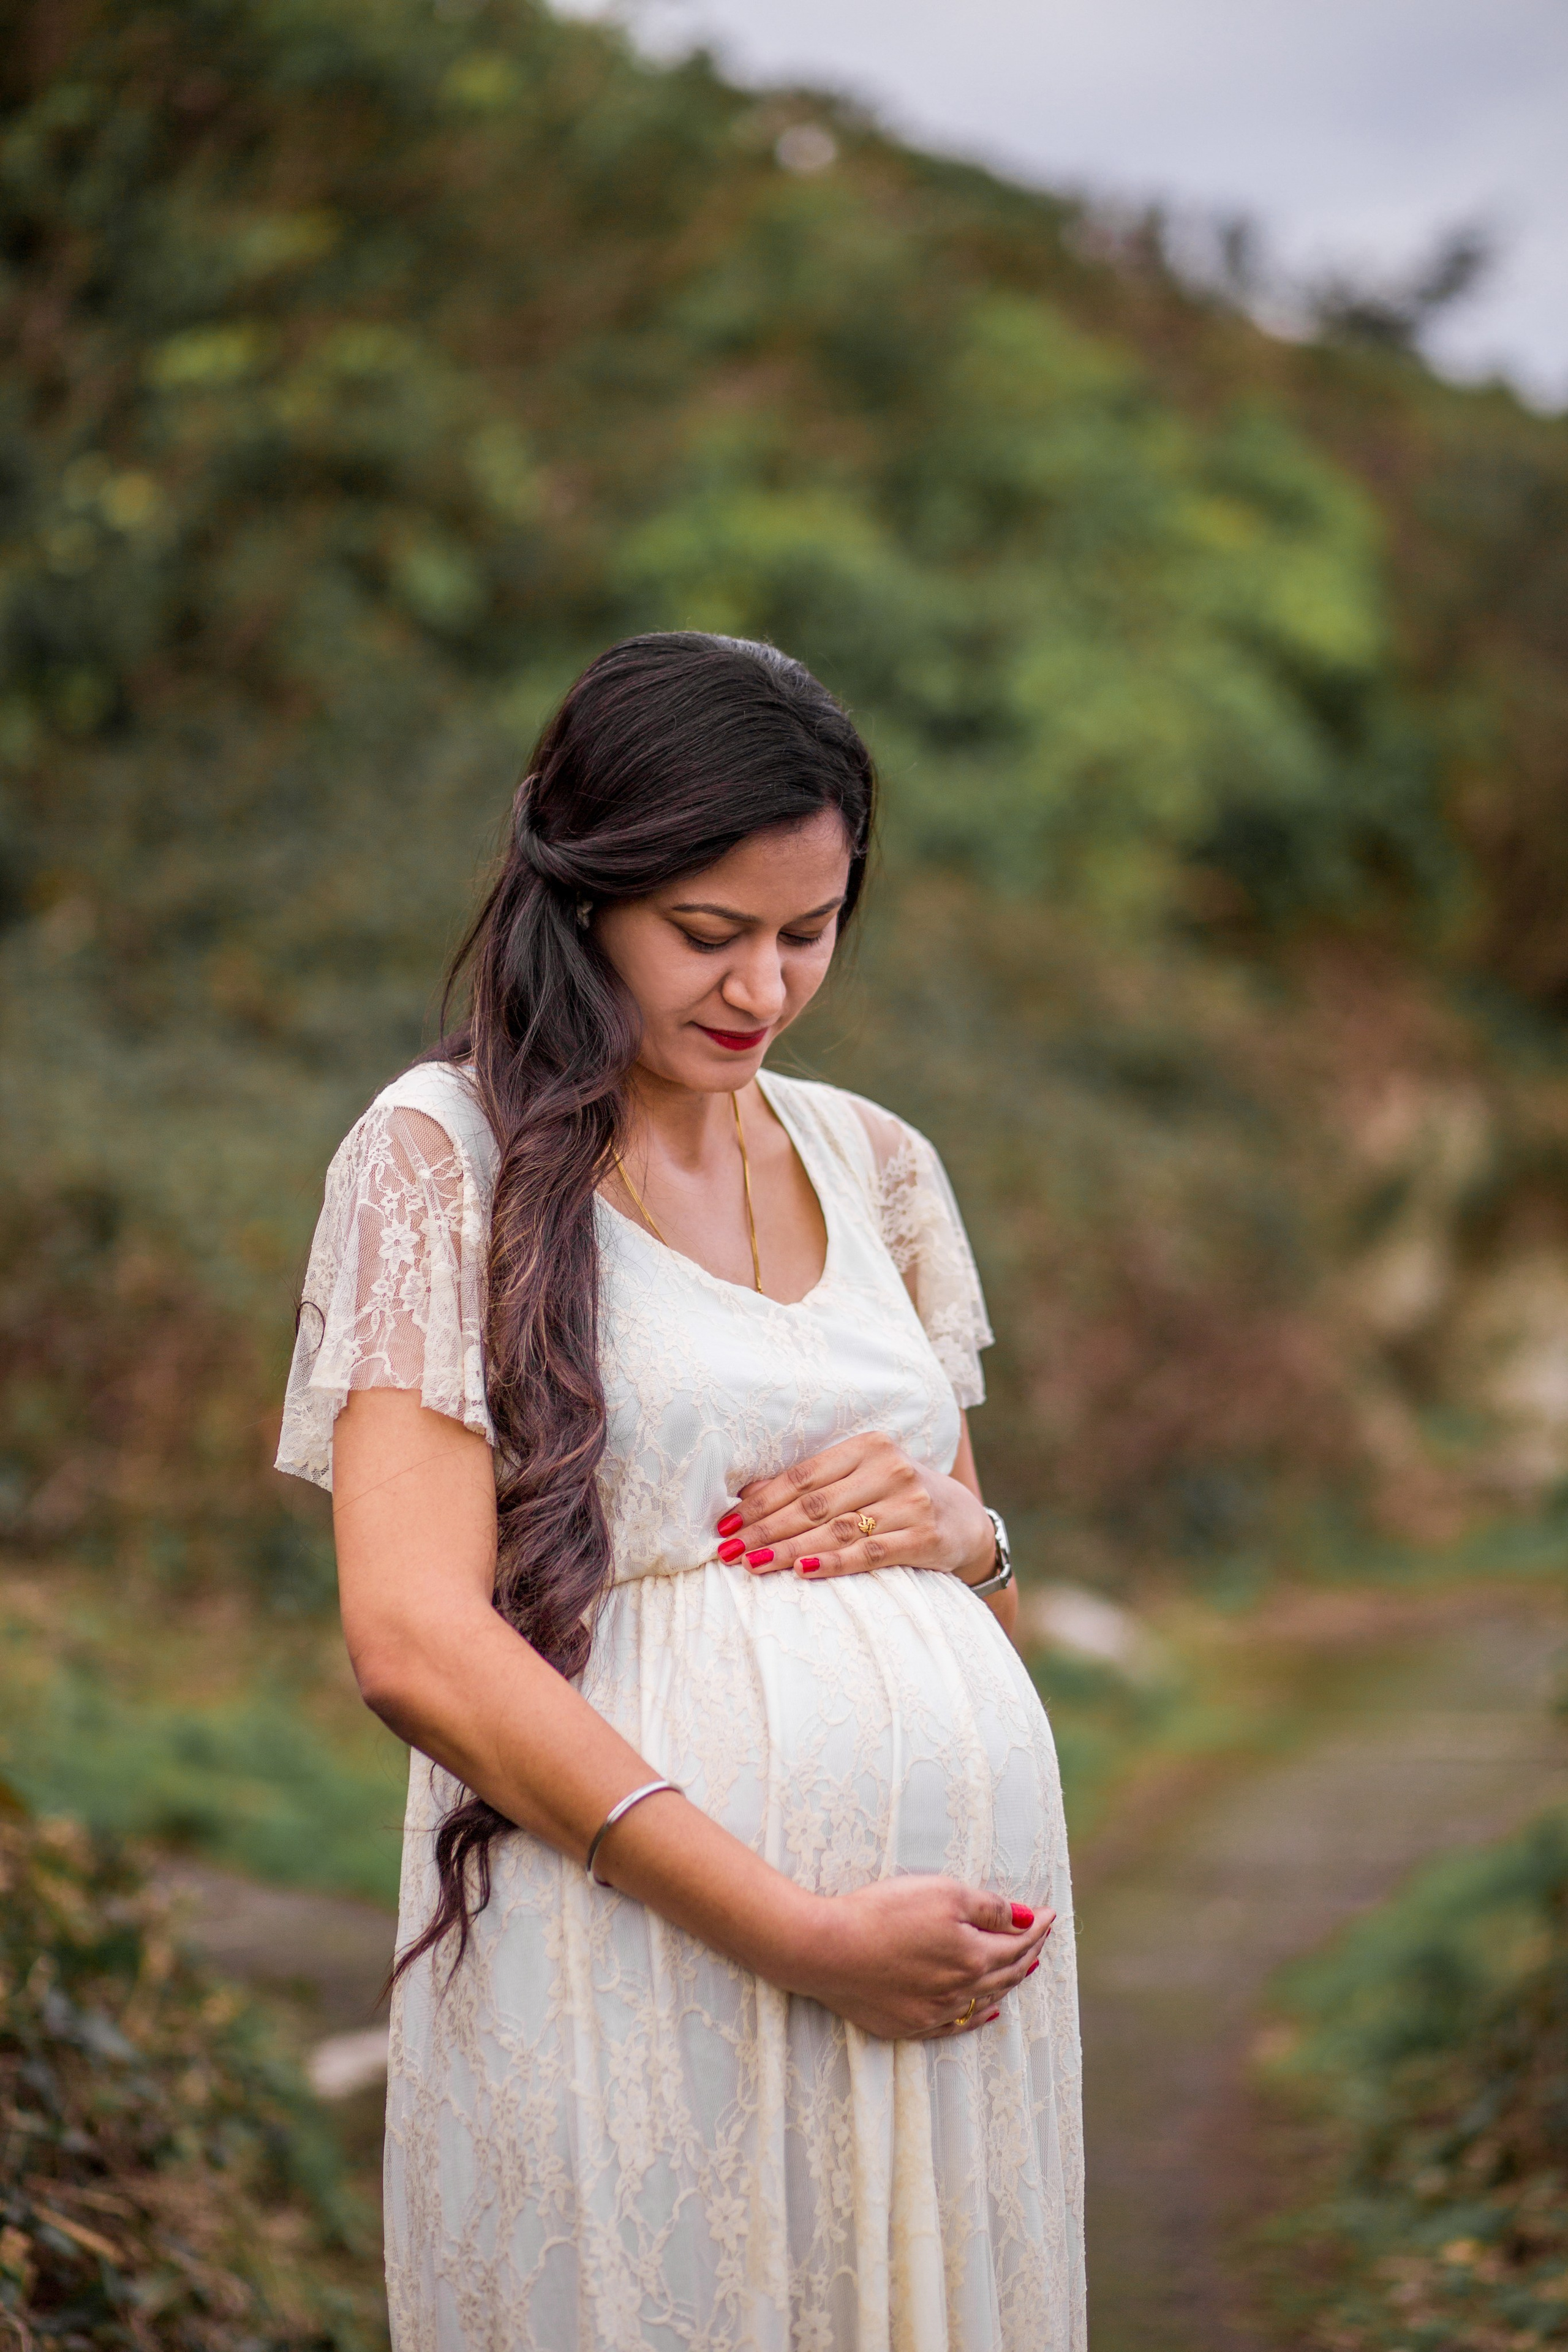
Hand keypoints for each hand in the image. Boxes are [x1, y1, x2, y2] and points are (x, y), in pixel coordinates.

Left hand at [717, 1431, 995, 1582]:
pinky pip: (869, 1553)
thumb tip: (747, 1497)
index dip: (761, 1501)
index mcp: (868, 1447)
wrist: (966, 1520)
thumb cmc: (899, 1496)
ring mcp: (909, 1504)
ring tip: (752, 1564)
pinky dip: (834, 1563)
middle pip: (814, 1505)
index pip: (803, 1476)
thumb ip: (815, 1483)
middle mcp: (889, 1470)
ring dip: (788, 1550)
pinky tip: (803, 1571)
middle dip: (765, 1529)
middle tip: (728, 1550)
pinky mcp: (923, 1538)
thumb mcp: (863, 1477)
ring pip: (836, 1530)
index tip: (725, 1523)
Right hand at [785, 1876, 1054, 2039]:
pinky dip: (978, 2016)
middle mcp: (960, 1991)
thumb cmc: (883, 1913)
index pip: (1018, 1943)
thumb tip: (1027, 1918)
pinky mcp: (908, 2025)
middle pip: (1007, 1973)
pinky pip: (957, 2025)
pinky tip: (989, 2012)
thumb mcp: (942, 1893)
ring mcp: (934, 2013)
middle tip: (1042, 1937)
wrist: (827, 1950)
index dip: (1037, 1927)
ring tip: (1024, 1969)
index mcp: (973, 1957)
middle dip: (1029, 1953)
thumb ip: (988, 1907)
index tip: (1051, 1913)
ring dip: (1009, 1982)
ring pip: (985, 2000)